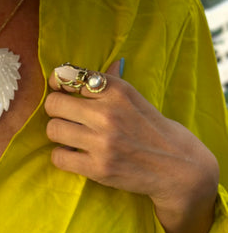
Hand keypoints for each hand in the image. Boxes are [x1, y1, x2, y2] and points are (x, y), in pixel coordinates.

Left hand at [45, 61, 218, 232]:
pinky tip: (76, 155)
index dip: (58, 83)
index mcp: (117, 91)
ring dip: (59, 135)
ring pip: (53, 130)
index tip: (60, 90)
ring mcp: (102, 142)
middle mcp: (108, 113)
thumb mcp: (136, 98)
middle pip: (53, 104)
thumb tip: (98, 64)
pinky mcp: (98, 168)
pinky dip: (63, 157)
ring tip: (72, 138)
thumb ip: (111, 82)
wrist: (178, 167)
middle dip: (56, 111)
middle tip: (67, 118)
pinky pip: (58, 157)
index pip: (69, 76)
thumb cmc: (154, 129)